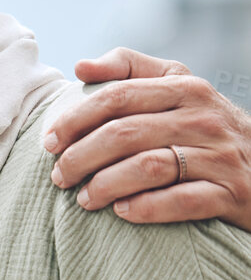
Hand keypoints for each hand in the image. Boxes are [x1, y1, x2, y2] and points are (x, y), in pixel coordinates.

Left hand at [44, 48, 250, 230]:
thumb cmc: (206, 128)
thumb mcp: (179, 88)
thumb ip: (131, 70)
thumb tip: (81, 66)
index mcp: (186, 87)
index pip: (117, 95)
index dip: (75, 118)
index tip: (48, 141)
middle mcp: (204, 117)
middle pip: (125, 133)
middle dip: (80, 157)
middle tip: (58, 177)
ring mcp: (220, 156)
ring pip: (148, 167)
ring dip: (105, 185)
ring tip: (83, 199)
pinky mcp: (231, 193)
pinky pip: (180, 200)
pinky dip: (145, 208)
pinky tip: (121, 212)